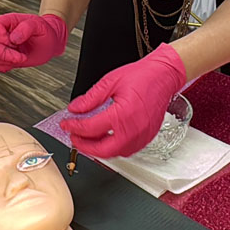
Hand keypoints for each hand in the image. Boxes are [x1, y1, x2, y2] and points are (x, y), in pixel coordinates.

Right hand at [0, 13, 67, 72]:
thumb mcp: (39, 25)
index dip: (2, 38)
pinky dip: (4, 66)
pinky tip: (16, 62)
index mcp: (7, 21)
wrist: (48, 43)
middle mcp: (0, 32)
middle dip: (5, 54)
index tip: (16, 43)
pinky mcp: (2, 57)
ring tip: (22, 57)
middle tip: (22, 57)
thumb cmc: (44, 31)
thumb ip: (26, 28)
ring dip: (7, 61)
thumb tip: (13, 38)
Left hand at [60, 43, 187, 157]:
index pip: (90, 128)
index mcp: (122, 115)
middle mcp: (133, 130)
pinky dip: (113, 147)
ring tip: (87, 138)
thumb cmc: (142, 76)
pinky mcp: (147, 138)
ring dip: (98, 149)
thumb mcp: (110, 82)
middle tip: (73, 137)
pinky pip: (127, 150)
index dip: (74, 127)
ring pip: (115, 153)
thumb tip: (75, 109)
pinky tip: (105, 138)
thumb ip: (90, 99)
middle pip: (102, 150)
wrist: (164, 76)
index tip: (66, 124)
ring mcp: (142, 136)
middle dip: (84, 146)